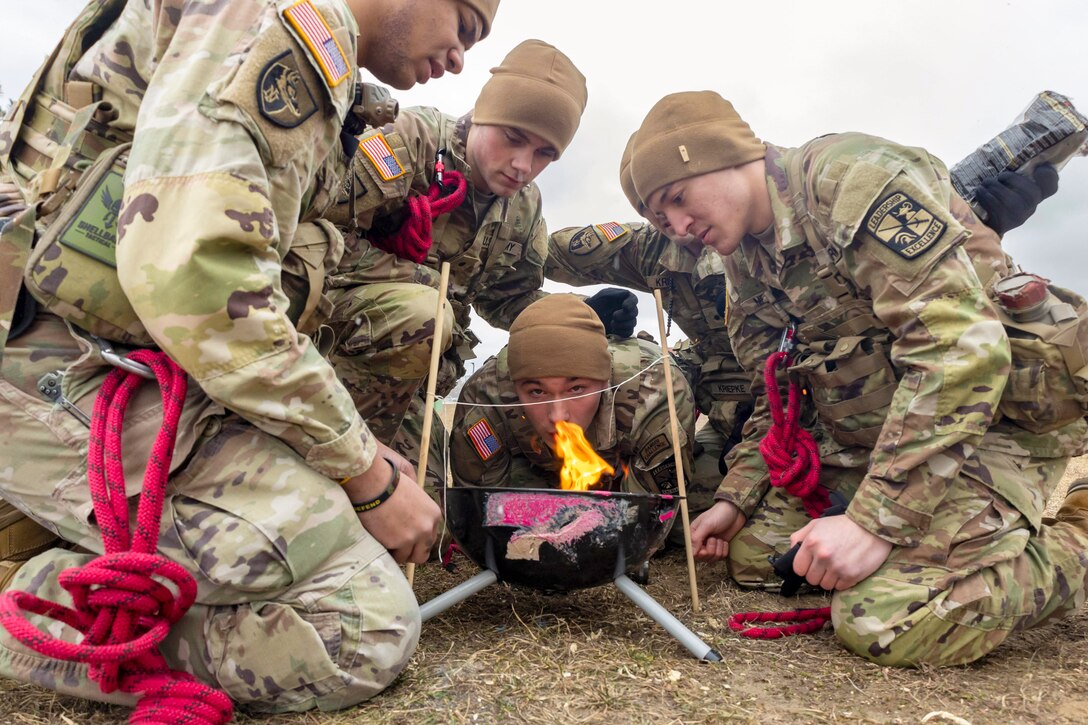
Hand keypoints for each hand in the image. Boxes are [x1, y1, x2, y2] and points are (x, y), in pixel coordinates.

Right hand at [343, 442, 440, 563]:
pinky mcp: (396, 543)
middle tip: (397, 546)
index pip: (430, 538)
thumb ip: (420, 509)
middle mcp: (427, 528)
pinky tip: (379, 540)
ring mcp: (412, 537)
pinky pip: (392, 556)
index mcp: (434, 515)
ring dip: (396, 552)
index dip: (418, 540)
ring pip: (406, 557)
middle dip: (410, 551)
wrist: (374, 483)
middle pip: (422, 553)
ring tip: (385, 541)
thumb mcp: (416, 493)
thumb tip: (415, 518)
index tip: (407, 538)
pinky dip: (385, 551)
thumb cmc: (391, 482)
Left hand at [584, 288, 638, 336]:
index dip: (631, 304)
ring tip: (611, 324)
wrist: (588, 316)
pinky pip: (628, 332)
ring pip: (632, 323)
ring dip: (623, 324)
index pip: (633, 300)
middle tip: (614, 316)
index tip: (625, 307)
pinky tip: (614, 330)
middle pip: (634, 313)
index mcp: (624, 298)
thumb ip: (615, 293)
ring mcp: (625, 320)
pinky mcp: (622, 329)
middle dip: (625, 316)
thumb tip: (627, 293)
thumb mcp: (604, 295)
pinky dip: (622, 332)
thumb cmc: (595, 303)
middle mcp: (627, 309)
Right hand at [689, 500, 746, 561]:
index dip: (699, 553)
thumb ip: (697, 538)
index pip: (692, 551)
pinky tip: (725, 541)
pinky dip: (724, 550)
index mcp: (694, 534)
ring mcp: (711, 545)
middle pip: (702, 557)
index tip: (705, 550)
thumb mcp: (706, 525)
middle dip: (711, 550)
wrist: (735, 511)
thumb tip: (692, 553)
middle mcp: (701, 541)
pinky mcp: (720, 547)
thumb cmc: (719, 514)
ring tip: (720, 538)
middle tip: (714, 539)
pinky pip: (721, 557)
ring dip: (718, 549)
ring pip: (712, 558)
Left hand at [789, 515, 892, 590]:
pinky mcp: (852, 576)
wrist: (872, 526)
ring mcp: (837, 567)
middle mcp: (823, 556)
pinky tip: (847, 568)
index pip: (798, 569)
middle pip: (811, 579)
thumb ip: (799, 537)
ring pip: (825, 586)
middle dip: (817, 574)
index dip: (804, 567)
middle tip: (826, 565)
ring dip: (829, 578)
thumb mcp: (817, 524)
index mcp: (811, 543)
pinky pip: (839, 587)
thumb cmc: (842, 525)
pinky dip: (842, 581)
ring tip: (837, 566)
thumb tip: (791, 552)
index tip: (810, 564)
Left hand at [974, 165, 1058, 235]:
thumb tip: (1006, 146)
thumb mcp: (1005, 181)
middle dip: (1014, 180)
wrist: (980, 219)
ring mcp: (1019, 216)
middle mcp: (1030, 206)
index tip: (1039, 168)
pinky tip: (979, 191)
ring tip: (985, 183)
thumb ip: (1012, 170)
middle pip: (1032, 193)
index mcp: (1034, 193)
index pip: (1050, 187)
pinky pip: (998, 210)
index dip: (1049, 177)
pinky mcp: (1005, 224)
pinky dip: (987, 198)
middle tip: (999, 176)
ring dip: (996, 188)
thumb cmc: (993, 193)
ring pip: (1013, 202)